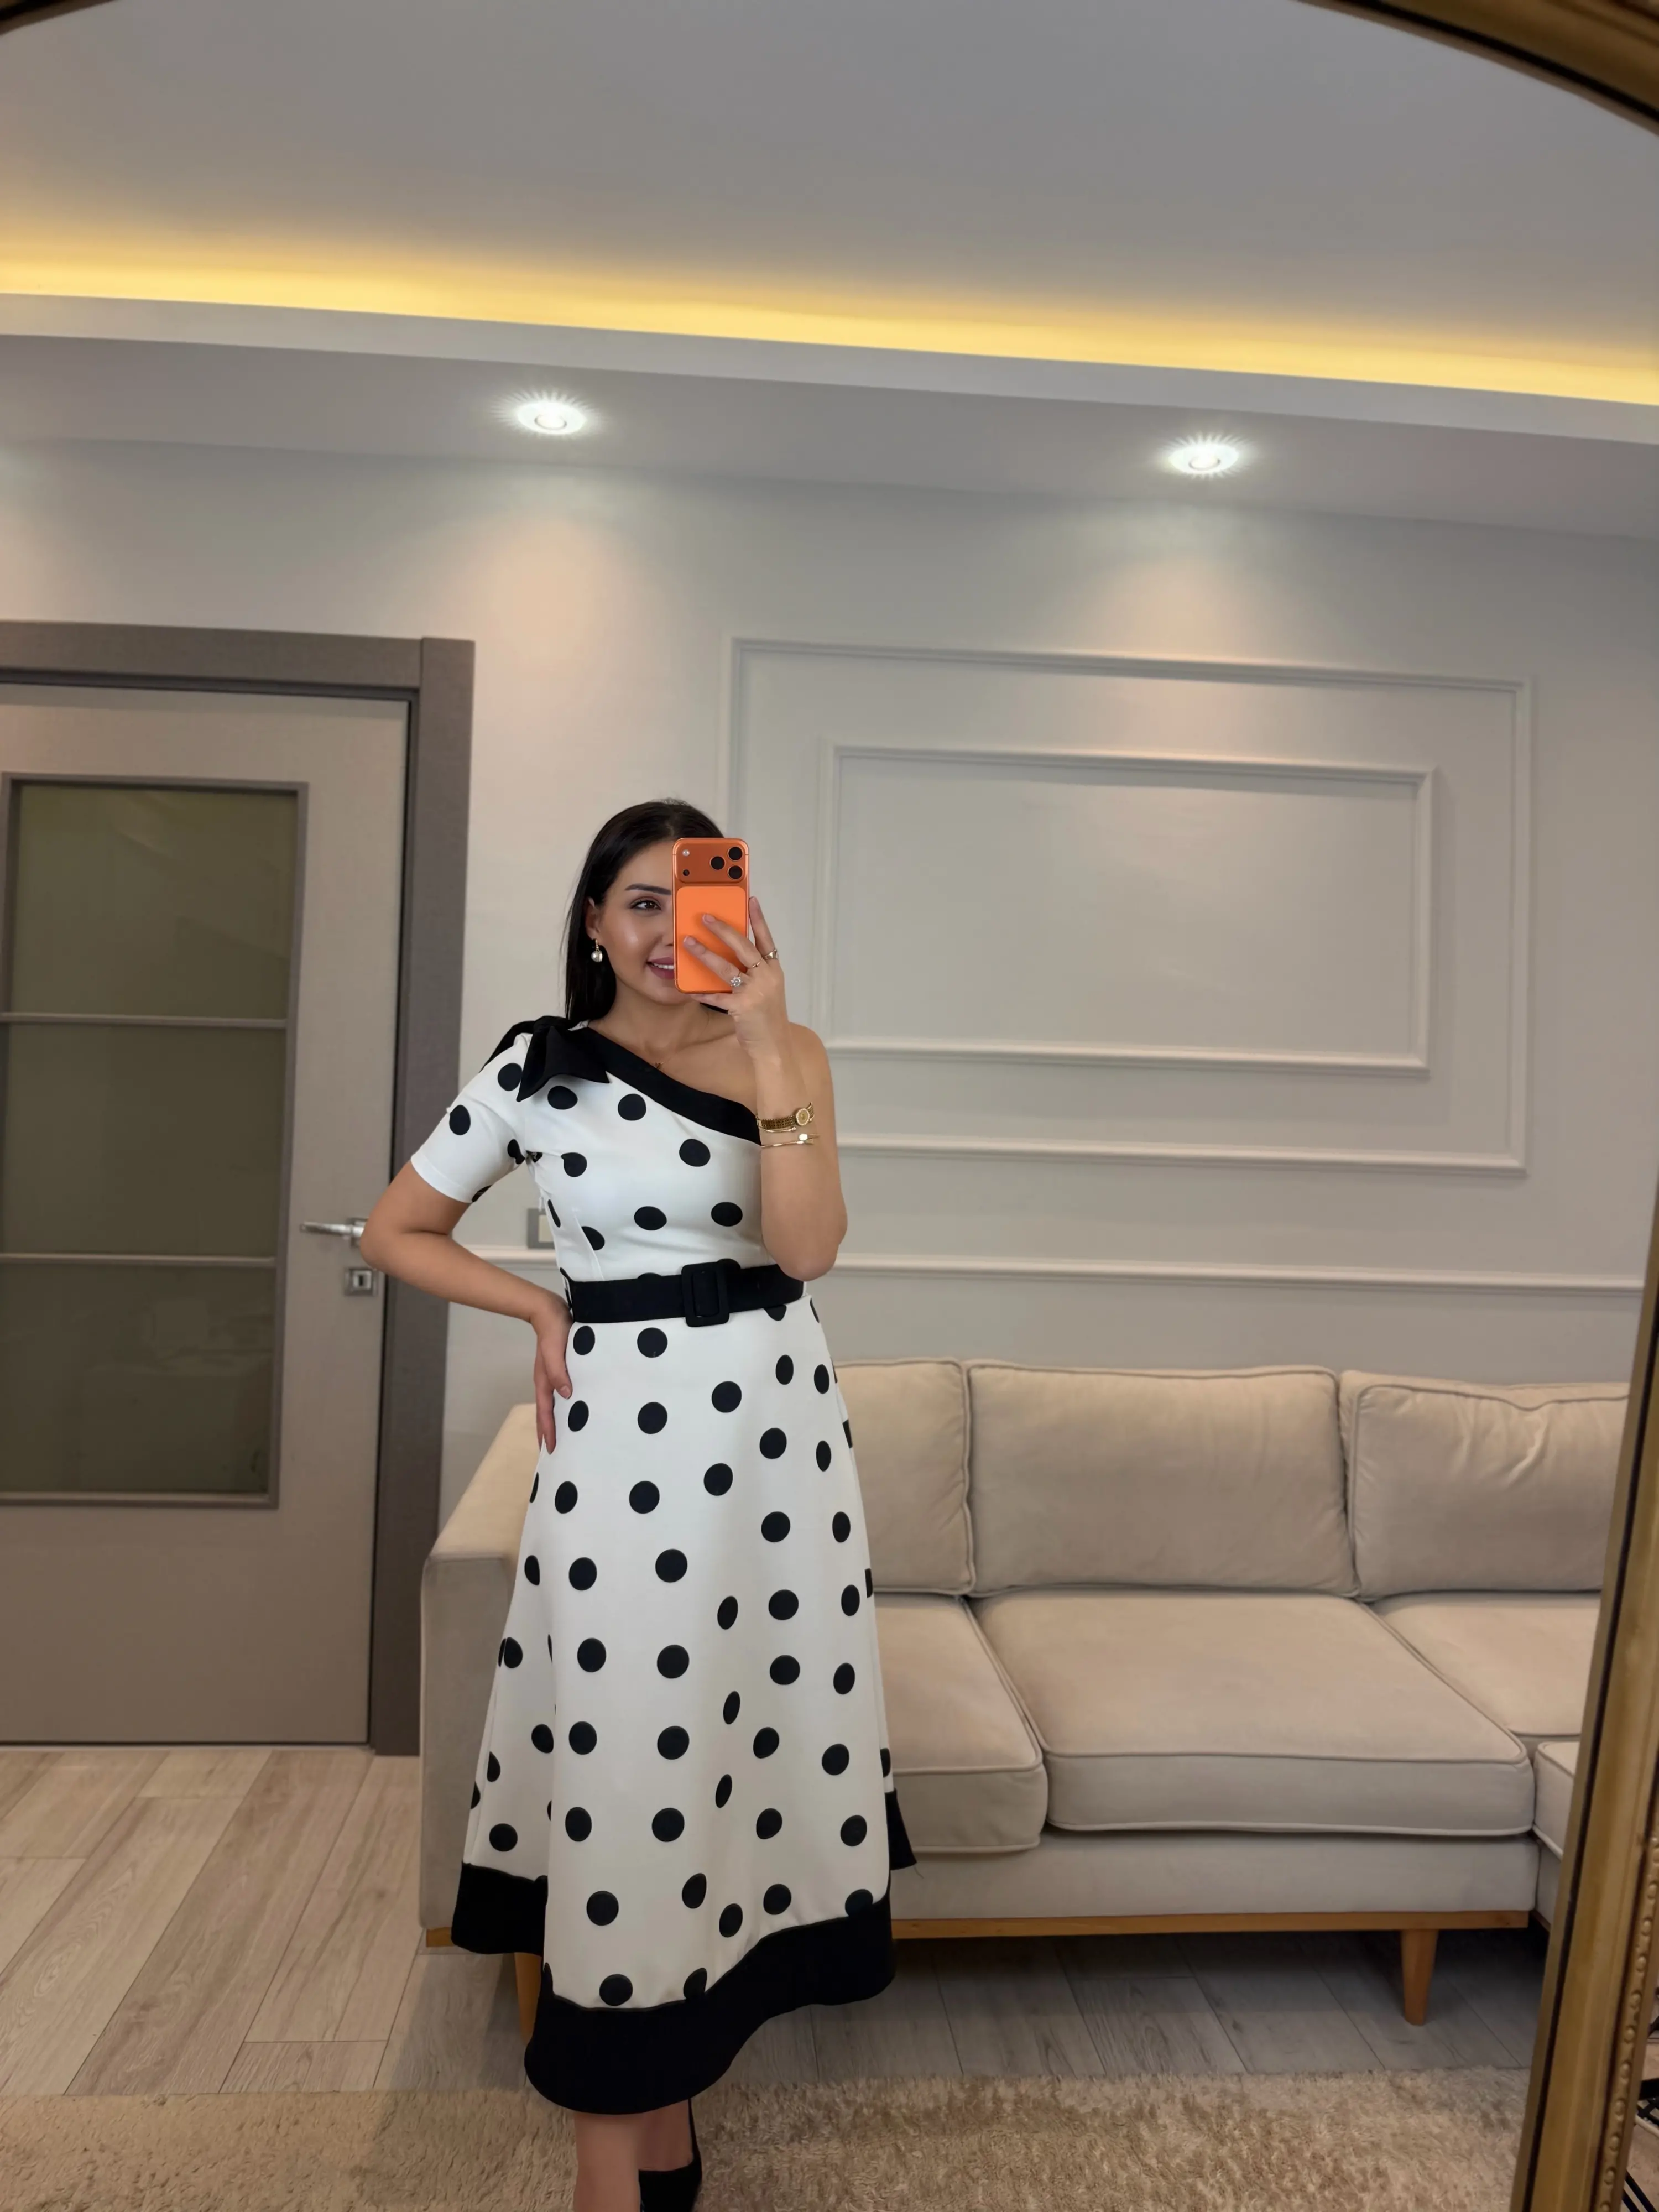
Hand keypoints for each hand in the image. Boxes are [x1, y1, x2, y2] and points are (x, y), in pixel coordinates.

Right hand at [531, 1296, 572, 1451]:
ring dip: (556, 1421)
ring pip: (553, 1405)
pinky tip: (575, 1408)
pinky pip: (562, 1393)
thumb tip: (566, 1395)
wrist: (550, 1311)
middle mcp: (547, 1382)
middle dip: (547, 1432)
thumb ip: (559, 1372)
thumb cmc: (554, 1332)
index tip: (549, 1450)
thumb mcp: (555, 1351)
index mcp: (544, 1381)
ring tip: (564, 1436)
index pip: (544, 1412)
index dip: (547, 1431)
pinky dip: (565, 1406)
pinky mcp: (562, 1369)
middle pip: (545, 1413)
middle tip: (552, 1452)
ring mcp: (553, 1376)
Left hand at [683, 895, 788, 1059]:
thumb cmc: (768, 1018)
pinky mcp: (742, 1008)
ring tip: (688, 942)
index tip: (750, 899)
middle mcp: (766, 977)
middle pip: (743, 947)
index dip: (758, 919)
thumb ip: (753, 973)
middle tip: (706, 917)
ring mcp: (755, 992)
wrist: (775, 1047)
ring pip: (726, 967)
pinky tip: (687, 989)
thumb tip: (728, 957)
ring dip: (705, 953)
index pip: (766, 939)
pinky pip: (716, 997)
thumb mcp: (767, 990)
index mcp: (773, 970)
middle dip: (723, 930)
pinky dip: (701, 993)